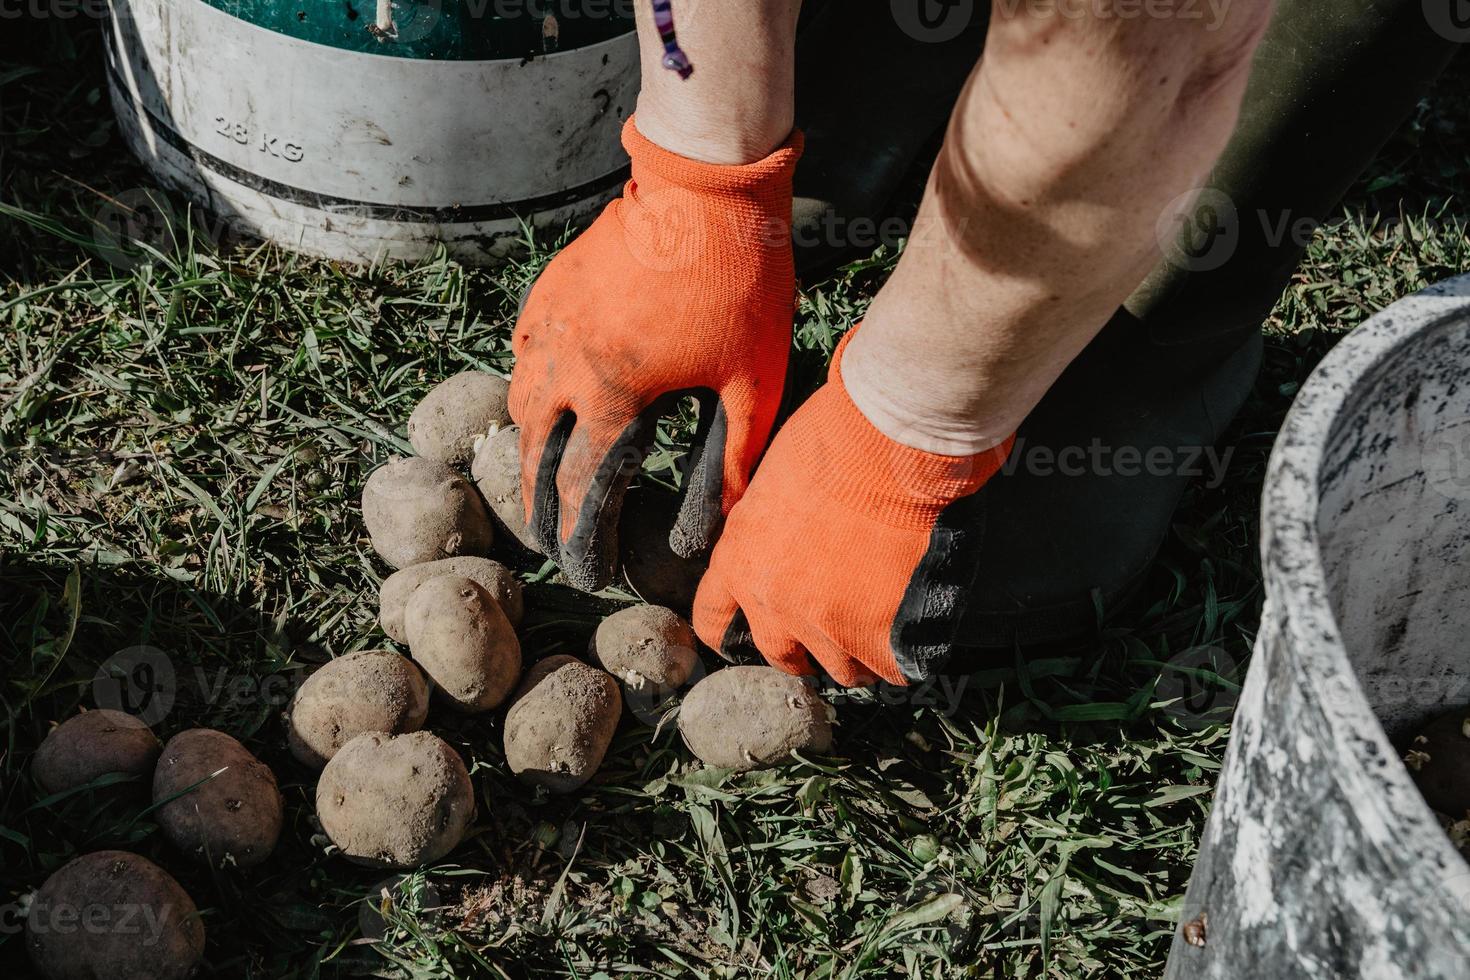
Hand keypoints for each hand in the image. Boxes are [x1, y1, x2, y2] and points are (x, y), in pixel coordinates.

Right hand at [510, 118, 803, 590]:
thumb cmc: (741, 284)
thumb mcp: (751, 381)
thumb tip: (718, 526)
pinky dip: (527, 380)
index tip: (581, 571)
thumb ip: (733, 458)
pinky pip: (522, 347)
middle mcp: (565, 359)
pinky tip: (544, 387)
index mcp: (614, 392)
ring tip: (540, 468)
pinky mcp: (553, 284)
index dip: (577, 538)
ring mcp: (552, 317)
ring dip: (527, 440)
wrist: (710, 186)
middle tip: (543, 533)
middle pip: (531, 448)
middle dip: (533, 500)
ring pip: (517, 396)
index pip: (578, 486)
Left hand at [692, 332, 1012, 686]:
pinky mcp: (878, 635)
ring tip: (882, 625)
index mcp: (738, 559)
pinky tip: (914, 629)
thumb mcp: (772, 477)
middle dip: (803, 648)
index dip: (733, 628)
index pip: (713, 618)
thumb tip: (778, 538)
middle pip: (779, 654)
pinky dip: (904, 655)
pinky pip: (892, 668)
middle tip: (830, 628)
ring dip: (858, 653)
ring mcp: (826, 625)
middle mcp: (773, 602)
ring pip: (841, 668)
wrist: (892, 440)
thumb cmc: (836, 436)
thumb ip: (766, 523)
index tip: (748, 632)